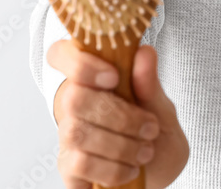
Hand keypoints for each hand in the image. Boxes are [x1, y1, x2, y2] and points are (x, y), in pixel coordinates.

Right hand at [49, 40, 189, 187]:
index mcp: (92, 77)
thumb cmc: (155, 129)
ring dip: (120, 145)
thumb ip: (149, 83)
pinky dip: (113, 168)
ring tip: (146, 151)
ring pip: (77, 133)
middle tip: (150, 127)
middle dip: (119, 116)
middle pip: (73, 98)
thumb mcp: (160, 105)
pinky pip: (80, 164)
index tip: (113, 77)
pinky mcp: (68, 166)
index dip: (79, 63)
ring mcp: (67, 135)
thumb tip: (144, 53)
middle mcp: (73, 103)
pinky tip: (130, 168)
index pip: (60, 54)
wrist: (160, 167)